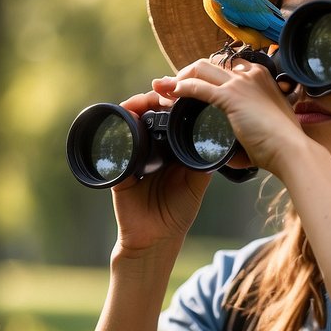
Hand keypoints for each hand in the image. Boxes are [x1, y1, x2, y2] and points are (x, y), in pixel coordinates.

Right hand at [108, 89, 212, 257]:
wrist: (155, 239)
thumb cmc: (177, 213)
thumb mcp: (196, 182)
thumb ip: (203, 160)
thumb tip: (214, 136)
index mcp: (170, 151)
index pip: (169, 120)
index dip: (172, 105)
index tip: (178, 92)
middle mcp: (151, 151)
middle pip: (148, 117)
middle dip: (151, 101)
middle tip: (158, 92)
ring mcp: (134, 158)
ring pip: (131, 126)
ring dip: (134, 110)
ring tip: (140, 102)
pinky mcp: (119, 169)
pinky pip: (116, 147)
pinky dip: (119, 132)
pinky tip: (126, 121)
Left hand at [155, 57, 310, 175]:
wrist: (292, 151)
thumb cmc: (281, 146)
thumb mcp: (263, 129)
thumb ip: (245, 132)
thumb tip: (230, 153)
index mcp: (261, 77)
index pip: (226, 66)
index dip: (206, 76)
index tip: (193, 88)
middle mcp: (251, 74)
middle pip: (210, 63)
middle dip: (187, 73)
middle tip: (172, 88)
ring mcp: (241, 83)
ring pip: (200, 69)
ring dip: (179, 78)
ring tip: (165, 90)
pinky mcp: (232, 96)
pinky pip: (198, 87)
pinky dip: (180, 89)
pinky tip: (171, 95)